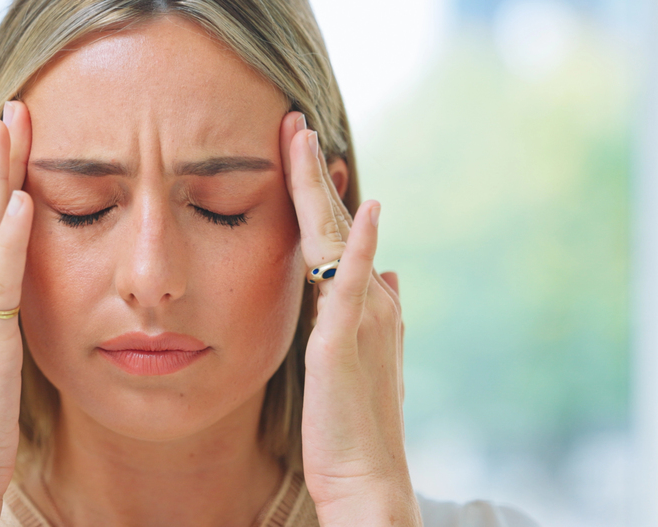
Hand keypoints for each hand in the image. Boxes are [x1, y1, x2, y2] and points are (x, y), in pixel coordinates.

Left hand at [280, 112, 420, 525]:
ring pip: (336, 239)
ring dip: (319, 187)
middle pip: (333, 224)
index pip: (334, 236)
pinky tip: (363, 207)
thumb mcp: (360, 359)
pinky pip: (352, 282)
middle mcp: (370, 300)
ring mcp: (362, 316)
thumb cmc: (352, 425)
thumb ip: (368, 313)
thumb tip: (389, 273)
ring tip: (303, 139)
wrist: (365, 477)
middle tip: (293, 123)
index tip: (300, 152)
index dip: (317, 193)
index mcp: (364, 304)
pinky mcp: (346, 339)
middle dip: (311, 173)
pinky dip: (359, 244)